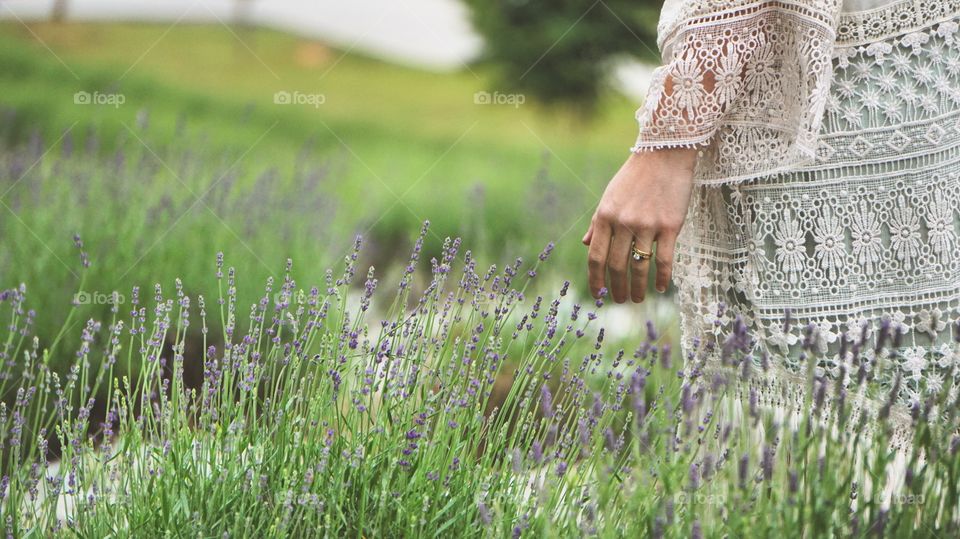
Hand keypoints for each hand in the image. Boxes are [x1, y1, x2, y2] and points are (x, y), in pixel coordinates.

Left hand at [583, 148, 696, 302]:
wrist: (665, 154)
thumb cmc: (635, 177)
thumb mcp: (609, 197)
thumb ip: (598, 223)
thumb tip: (585, 244)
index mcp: (605, 216)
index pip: (595, 256)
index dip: (595, 279)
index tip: (597, 293)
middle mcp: (623, 223)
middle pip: (616, 266)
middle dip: (615, 289)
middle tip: (619, 301)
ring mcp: (647, 225)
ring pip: (639, 267)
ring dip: (637, 288)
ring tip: (637, 299)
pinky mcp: (669, 226)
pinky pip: (664, 259)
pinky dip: (662, 277)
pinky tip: (661, 287)